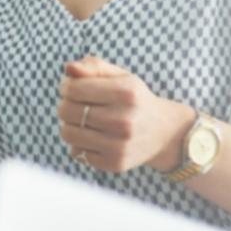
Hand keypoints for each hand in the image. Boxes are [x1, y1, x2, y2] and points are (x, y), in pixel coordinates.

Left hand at [56, 55, 194, 173]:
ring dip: (69, 125)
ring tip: (83, 121)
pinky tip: (95, 138)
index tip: (70, 88)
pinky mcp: (116, 163)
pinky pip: (78, 152)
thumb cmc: (133, 99)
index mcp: (126, 92)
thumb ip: (93, 67)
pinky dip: (80, 144)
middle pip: (66, 111)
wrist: (164, 132)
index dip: (66, 87)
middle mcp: (124, 120)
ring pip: (68, 133)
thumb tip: (69, 67)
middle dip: (66, 105)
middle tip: (77, 105)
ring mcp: (120, 144)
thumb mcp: (120, 77)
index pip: (73, 89)